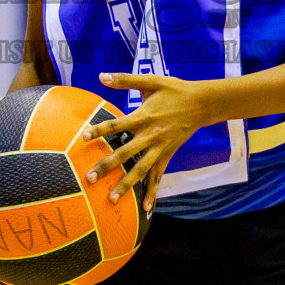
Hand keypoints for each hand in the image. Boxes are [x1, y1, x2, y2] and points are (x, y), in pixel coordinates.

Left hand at [82, 72, 210, 213]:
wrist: (201, 103)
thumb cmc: (174, 90)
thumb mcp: (150, 81)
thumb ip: (125, 79)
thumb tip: (102, 76)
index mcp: (143, 116)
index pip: (116, 125)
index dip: (100, 130)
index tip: (84, 137)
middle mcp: (150, 135)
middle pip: (125, 153)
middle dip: (106, 166)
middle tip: (89, 178)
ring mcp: (159, 148)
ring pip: (140, 170)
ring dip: (126, 185)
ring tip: (111, 199)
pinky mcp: (167, 155)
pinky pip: (158, 176)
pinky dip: (152, 192)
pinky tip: (146, 208)